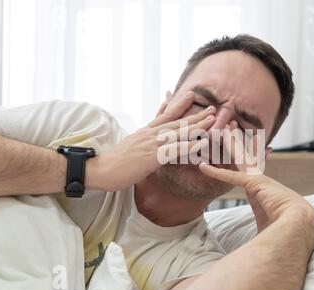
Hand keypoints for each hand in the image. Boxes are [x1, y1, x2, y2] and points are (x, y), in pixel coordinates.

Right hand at [88, 91, 215, 191]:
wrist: (99, 169)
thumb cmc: (114, 162)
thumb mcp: (131, 146)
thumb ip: (143, 141)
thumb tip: (149, 139)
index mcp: (145, 131)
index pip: (165, 114)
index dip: (180, 105)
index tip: (191, 96)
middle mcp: (150, 134)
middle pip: (177, 121)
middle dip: (196, 114)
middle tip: (212, 107)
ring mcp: (152, 143)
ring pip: (179, 132)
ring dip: (198, 125)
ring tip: (213, 119)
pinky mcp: (153, 156)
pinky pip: (176, 150)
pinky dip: (191, 146)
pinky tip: (202, 143)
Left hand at [199, 123, 313, 232]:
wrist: (300, 225)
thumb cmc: (286, 228)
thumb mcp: (268, 224)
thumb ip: (262, 226)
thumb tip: (257, 242)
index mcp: (263, 187)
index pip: (249, 168)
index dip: (243, 154)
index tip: (241, 144)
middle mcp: (261, 179)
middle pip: (245, 155)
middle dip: (236, 139)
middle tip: (229, 125)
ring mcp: (259, 180)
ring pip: (240, 157)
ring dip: (229, 143)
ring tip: (221, 128)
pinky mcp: (255, 185)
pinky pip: (231, 178)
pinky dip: (216, 173)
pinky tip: (203, 167)